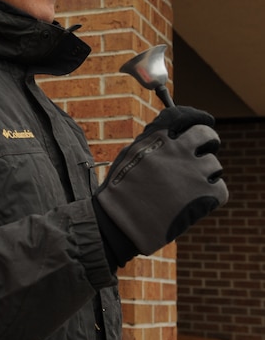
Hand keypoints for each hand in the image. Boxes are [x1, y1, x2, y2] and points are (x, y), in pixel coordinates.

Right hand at [93, 106, 227, 267]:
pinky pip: (220, 188)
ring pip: (214, 165)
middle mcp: (178, 150)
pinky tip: (192, 202)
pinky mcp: (204, 195)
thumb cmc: (120, 192)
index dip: (195, 117)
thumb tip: (175, 133)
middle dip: (207, 143)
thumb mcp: (129, 155)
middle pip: (208, 135)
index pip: (183, 115)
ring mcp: (193, 171)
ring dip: (204, 175)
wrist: (120, 223)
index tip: (202, 121)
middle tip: (200, 155)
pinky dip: (210, 196)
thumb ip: (153, 141)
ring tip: (185, 189)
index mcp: (157, 138)